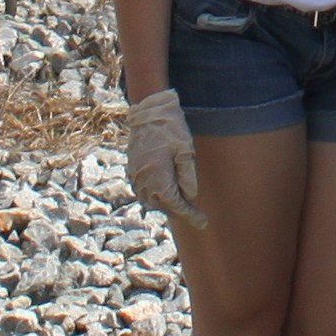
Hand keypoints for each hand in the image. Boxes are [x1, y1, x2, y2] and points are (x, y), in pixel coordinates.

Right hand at [124, 88, 205, 225]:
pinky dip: (158, 197)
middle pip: (164, 206)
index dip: (190, 215)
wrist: (147, 112)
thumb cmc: (170, 128)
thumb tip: (189, 197)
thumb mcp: (186, 150)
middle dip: (180, 211)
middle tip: (198, 217)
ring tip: (185, 208)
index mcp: (158, 176)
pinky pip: (145, 192)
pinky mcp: (132, 172)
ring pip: (153, 201)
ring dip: (168, 205)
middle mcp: (144, 181)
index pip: (175, 204)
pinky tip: (168, 195)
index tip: (203, 222)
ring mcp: (135, 177)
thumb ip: (187, 176)